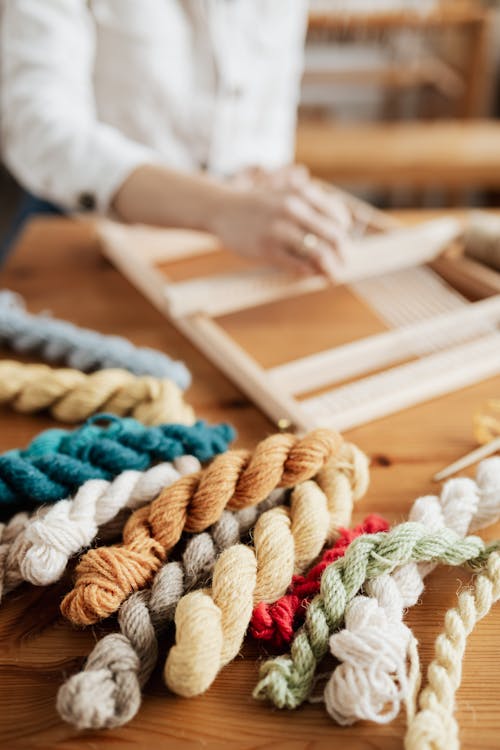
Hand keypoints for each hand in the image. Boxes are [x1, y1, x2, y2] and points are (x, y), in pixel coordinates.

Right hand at [215, 165, 352, 279]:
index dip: (345, 235)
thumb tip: (340, 236)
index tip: (341, 245)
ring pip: (319, 254)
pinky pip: (298, 265)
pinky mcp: (267, 249)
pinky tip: (310, 274)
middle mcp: (294, 209)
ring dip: (330, 269)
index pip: (339, 218)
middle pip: (334, 238)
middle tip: (342, 265)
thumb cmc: (260, 206)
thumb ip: (312, 209)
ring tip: (332, 276)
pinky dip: (309, 273)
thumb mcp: (288, 195)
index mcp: (302, 193)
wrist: (223, 209)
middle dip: (342, 255)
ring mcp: (279, 230)